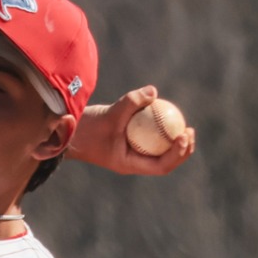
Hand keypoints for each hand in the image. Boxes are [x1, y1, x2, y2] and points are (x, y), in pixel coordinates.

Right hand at [68, 87, 196, 175]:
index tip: (184, 135)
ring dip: (174, 141)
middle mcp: (133, 161)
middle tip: (190, 131)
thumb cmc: (86, 128)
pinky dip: (159, 129)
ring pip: (159, 151)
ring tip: (184, 126)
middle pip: (165, 161)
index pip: (160, 166)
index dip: (177, 153)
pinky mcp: (129, 141)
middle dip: (182, 149)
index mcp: (129, 164)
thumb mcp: (109, 114)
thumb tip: (153, 92)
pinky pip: (149, 137)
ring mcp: (131, 152)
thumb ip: (131, 103)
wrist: (67, 131)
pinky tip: (165, 115)